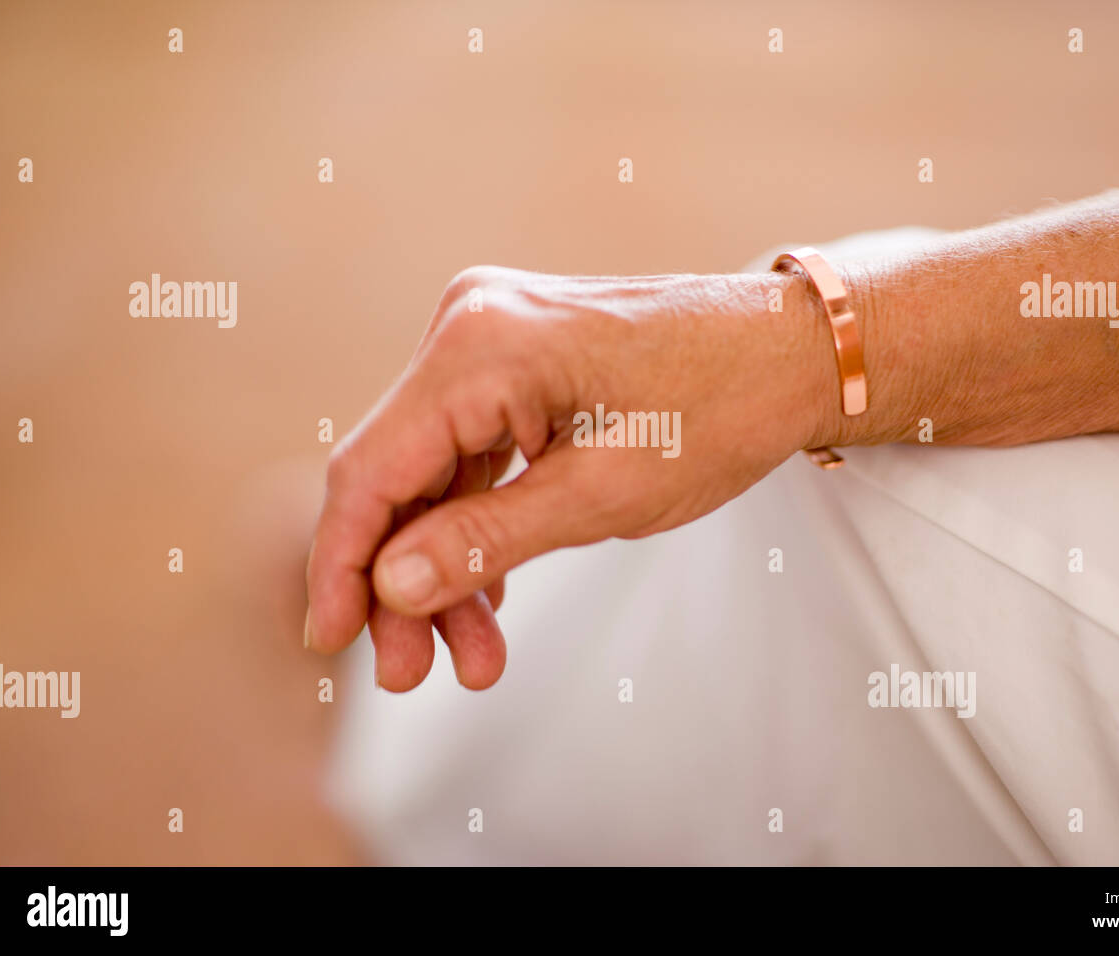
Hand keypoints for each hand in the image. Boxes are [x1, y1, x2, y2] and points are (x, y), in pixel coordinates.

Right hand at [304, 265, 846, 689]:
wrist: (791, 353)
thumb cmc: (718, 410)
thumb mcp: (602, 495)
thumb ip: (486, 541)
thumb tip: (388, 585)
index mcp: (480, 347)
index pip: (371, 469)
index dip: (341, 564)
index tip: (327, 643)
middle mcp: (469, 329)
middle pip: (396, 475)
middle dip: (402, 582)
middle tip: (413, 674)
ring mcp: (491, 341)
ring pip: (433, 475)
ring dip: (444, 566)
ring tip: (472, 657)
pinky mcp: (517, 364)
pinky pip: (471, 456)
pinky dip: (476, 526)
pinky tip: (487, 599)